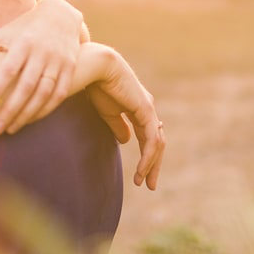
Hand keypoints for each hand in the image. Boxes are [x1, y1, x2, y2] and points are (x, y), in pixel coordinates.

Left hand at [0, 0, 86, 133]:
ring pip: (43, 93)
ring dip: (27, 113)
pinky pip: (60, 93)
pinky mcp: (70, 68)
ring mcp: (58, 61)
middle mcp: (41, 52)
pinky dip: (46, 109)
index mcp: (22, 43)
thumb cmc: (23, 28)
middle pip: (25, 86)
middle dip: (10, 109)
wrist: (61, 15)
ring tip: (10, 128)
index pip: (7, 70)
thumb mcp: (1, 34)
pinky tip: (32, 120)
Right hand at [86, 53, 164, 189]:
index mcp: (138, 110)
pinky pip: (151, 140)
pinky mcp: (146, 111)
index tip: (139, 177)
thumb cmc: (98, 86)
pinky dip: (148, 157)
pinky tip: (142, 170)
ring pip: (157, 144)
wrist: (97, 68)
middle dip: (153, 165)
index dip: (146, 157)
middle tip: (150, 185)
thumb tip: (126, 140)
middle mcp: (147, 110)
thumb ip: (118, 126)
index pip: (148, 138)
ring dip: (151, 165)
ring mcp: (148, 110)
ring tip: (143, 182)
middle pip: (156, 143)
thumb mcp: (109, 113)